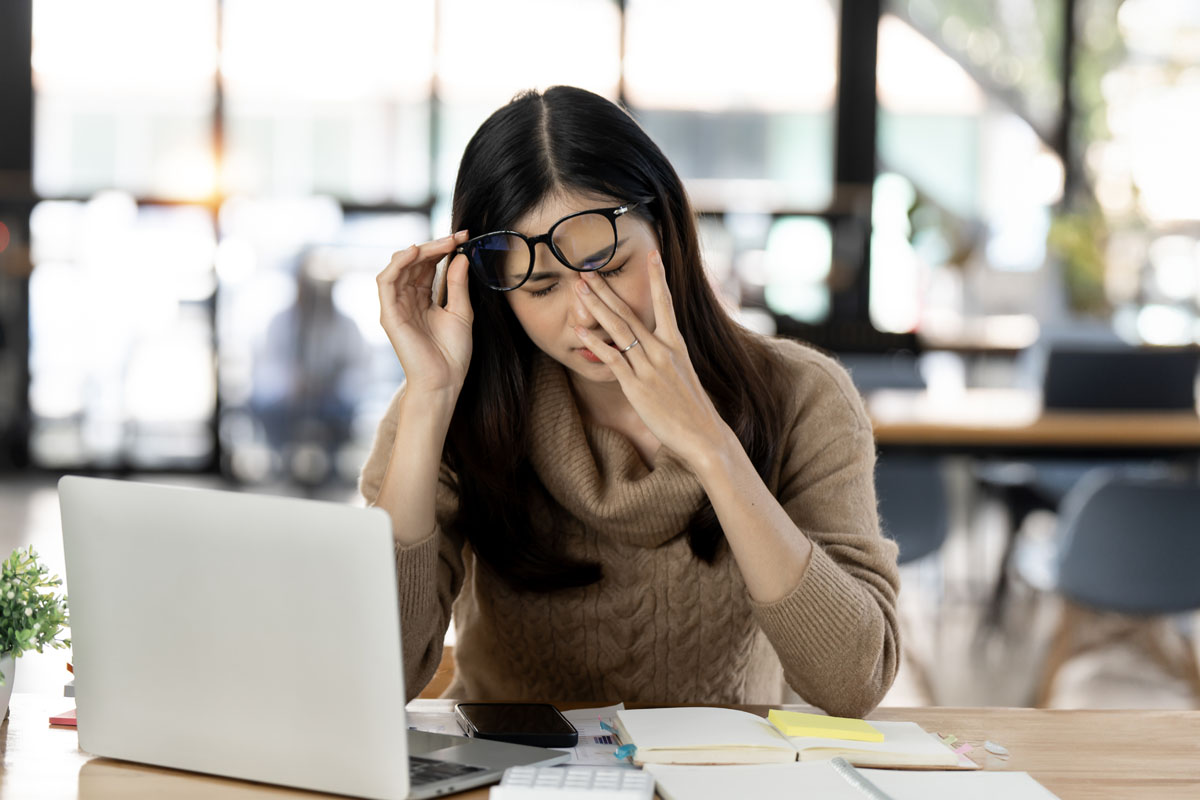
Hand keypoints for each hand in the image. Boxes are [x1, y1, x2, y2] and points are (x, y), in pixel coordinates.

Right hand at [376, 231, 472, 395]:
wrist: (444, 381)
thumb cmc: (452, 353)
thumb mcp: (461, 312)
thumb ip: (458, 284)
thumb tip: (460, 257)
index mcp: (423, 299)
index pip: (428, 266)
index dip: (443, 249)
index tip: (463, 238)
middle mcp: (407, 299)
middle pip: (414, 262)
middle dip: (434, 246)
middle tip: (456, 237)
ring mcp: (396, 306)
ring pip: (399, 266)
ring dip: (419, 250)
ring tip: (441, 243)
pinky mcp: (389, 314)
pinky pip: (386, 281)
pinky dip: (398, 263)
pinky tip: (414, 252)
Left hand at [572, 250, 732, 468]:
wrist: (703, 435)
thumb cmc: (692, 408)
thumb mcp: (684, 373)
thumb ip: (668, 357)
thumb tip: (660, 348)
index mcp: (677, 345)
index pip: (665, 303)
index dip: (658, 278)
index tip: (652, 254)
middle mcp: (663, 351)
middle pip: (630, 312)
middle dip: (607, 290)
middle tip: (588, 270)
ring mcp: (649, 367)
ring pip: (618, 330)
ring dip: (596, 307)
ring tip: (579, 289)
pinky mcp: (637, 386)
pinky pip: (613, 359)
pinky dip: (595, 343)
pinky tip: (580, 330)